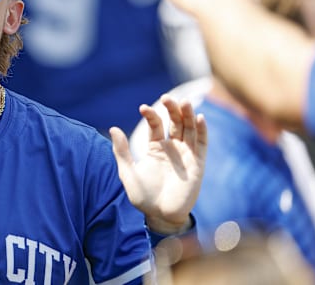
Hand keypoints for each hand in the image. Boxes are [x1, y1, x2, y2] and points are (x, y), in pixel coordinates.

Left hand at [110, 95, 207, 233]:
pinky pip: (201, 144)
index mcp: (155, 148)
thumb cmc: (143, 196)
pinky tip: (199, 117)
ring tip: (184, 102)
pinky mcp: (197, 164)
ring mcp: (186, 155)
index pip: (156, 125)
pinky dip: (202, 130)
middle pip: (175, 122)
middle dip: (172, 109)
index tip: (142, 108)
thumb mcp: (128, 172)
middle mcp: (172, 148)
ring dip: (188, 115)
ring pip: (189, 129)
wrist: (159, 216)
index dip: (151, 115)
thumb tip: (112, 128)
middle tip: (166, 98)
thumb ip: (121, 151)